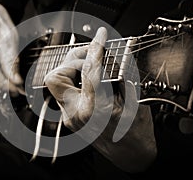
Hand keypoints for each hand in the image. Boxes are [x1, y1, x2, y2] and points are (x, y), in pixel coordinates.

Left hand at [45, 27, 155, 171]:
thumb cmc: (136, 134)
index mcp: (95, 110)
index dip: (95, 48)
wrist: (131, 156)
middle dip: (72, 59)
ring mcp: (70, 117)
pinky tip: (89, 79)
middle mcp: (76, 114)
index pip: (90, 70)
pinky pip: (64, 92)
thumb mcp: (135, 101)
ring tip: (91, 66)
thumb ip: (123, 77)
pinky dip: (75, 80)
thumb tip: (117, 55)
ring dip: (71, 69)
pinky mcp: (70, 118)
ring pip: (56, 84)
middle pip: (56, 76)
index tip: (100, 36)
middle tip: (92, 54)